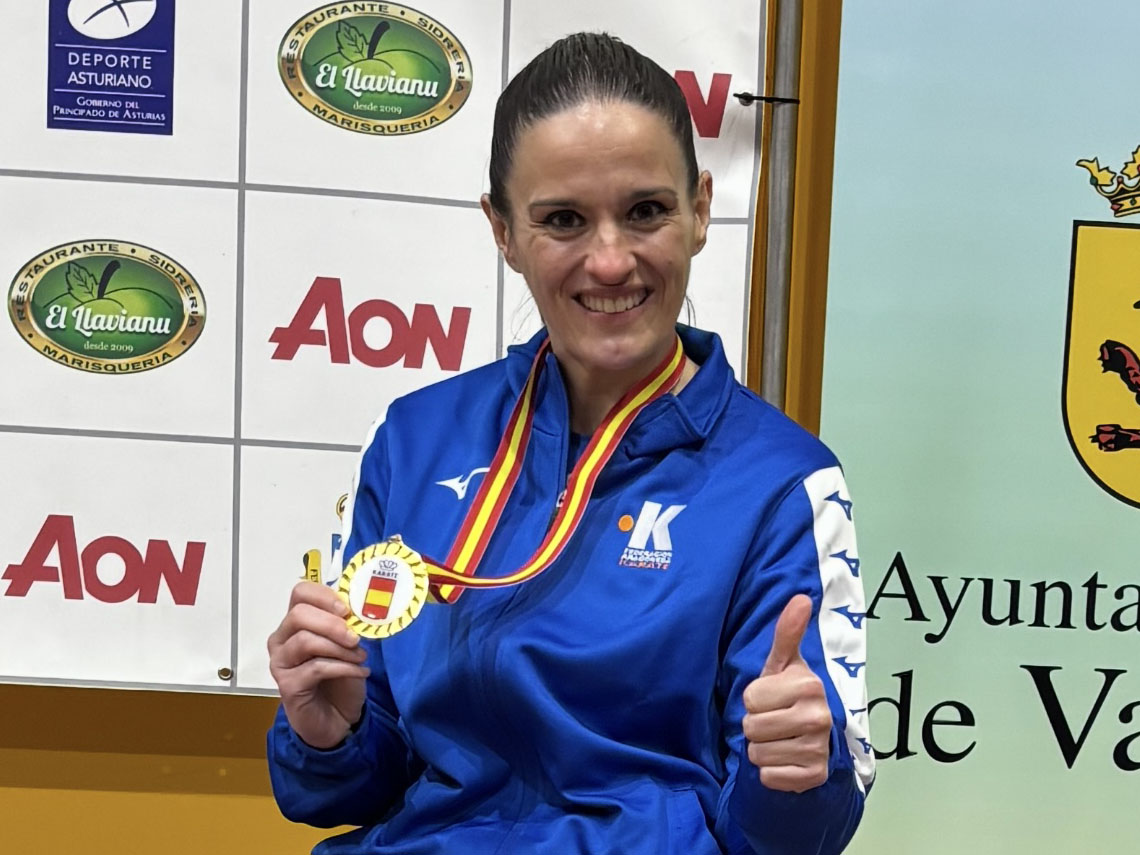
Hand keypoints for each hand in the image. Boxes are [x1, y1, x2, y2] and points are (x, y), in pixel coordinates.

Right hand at [268, 581, 369, 749]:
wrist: (336, 718)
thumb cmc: (339, 679)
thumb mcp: (348, 646)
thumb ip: (347, 625)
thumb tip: (360, 606)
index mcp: (295, 623)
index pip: (300, 593)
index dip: (323, 596)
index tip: (347, 609)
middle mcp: (282, 640)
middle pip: (298, 615)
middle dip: (331, 623)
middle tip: (355, 637)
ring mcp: (281, 663)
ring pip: (305, 641)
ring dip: (339, 648)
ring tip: (361, 657)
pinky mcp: (287, 685)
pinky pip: (316, 668)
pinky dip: (343, 668)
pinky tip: (360, 672)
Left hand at [741, 594, 831, 792]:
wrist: (813, 738)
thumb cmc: (789, 695)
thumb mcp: (784, 663)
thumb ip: (787, 633)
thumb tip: (800, 597)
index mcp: (809, 685)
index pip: (750, 697)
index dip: (754, 699)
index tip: (771, 698)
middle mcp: (819, 717)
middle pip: (751, 727)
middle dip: (755, 725)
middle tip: (773, 720)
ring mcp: (818, 749)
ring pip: (758, 753)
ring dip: (762, 748)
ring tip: (778, 739)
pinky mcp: (813, 777)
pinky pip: (769, 777)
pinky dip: (771, 772)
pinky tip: (785, 760)